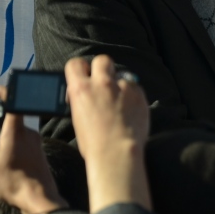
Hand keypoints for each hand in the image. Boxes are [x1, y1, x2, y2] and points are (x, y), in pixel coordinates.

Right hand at [0, 85, 65, 213]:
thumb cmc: (13, 183)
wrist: (38, 198)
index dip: (3, 93)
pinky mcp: (38, 149)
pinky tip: (6, 163)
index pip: (13, 102)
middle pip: (10, 118)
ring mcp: (35, 141)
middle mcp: (28, 132)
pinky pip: (21, 141)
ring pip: (15, 131)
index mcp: (15, 131)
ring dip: (3, 138)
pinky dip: (11, 146)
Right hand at [64, 55, 150, 212]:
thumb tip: (86, 95)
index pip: (75, 64)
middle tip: (104, 83)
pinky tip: (131, 109)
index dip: (80, 69)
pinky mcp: (139, 93)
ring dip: (120, 85)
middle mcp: (101, 84)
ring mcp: (122, 87)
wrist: (116, 153)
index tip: (83, 76)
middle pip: (102, 60)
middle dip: (102, 69)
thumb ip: (83, 100)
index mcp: (81, 90)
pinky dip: (133, 95)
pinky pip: (135, 87)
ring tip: (120, 102)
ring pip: (122, 75)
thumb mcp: (78, 118)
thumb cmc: (94, 143)